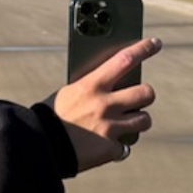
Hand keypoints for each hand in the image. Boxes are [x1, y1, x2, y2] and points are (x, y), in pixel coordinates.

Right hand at [53, 36, 159, 170]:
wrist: (38, 147)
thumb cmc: (49, 118)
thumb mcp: (68, 94)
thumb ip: (90, 88)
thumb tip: (107, 85)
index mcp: (92, 85)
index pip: (125, 59)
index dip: (143, 49)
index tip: (155, 43)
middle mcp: (105, 104)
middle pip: (146, 92)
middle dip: (145, 95)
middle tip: (138, 99)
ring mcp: (110, 127)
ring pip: (144, 120)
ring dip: (137, 121)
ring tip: (126, 124)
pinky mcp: (109, 149)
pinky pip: (124, 147)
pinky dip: (116, 148)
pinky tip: (105, 146)